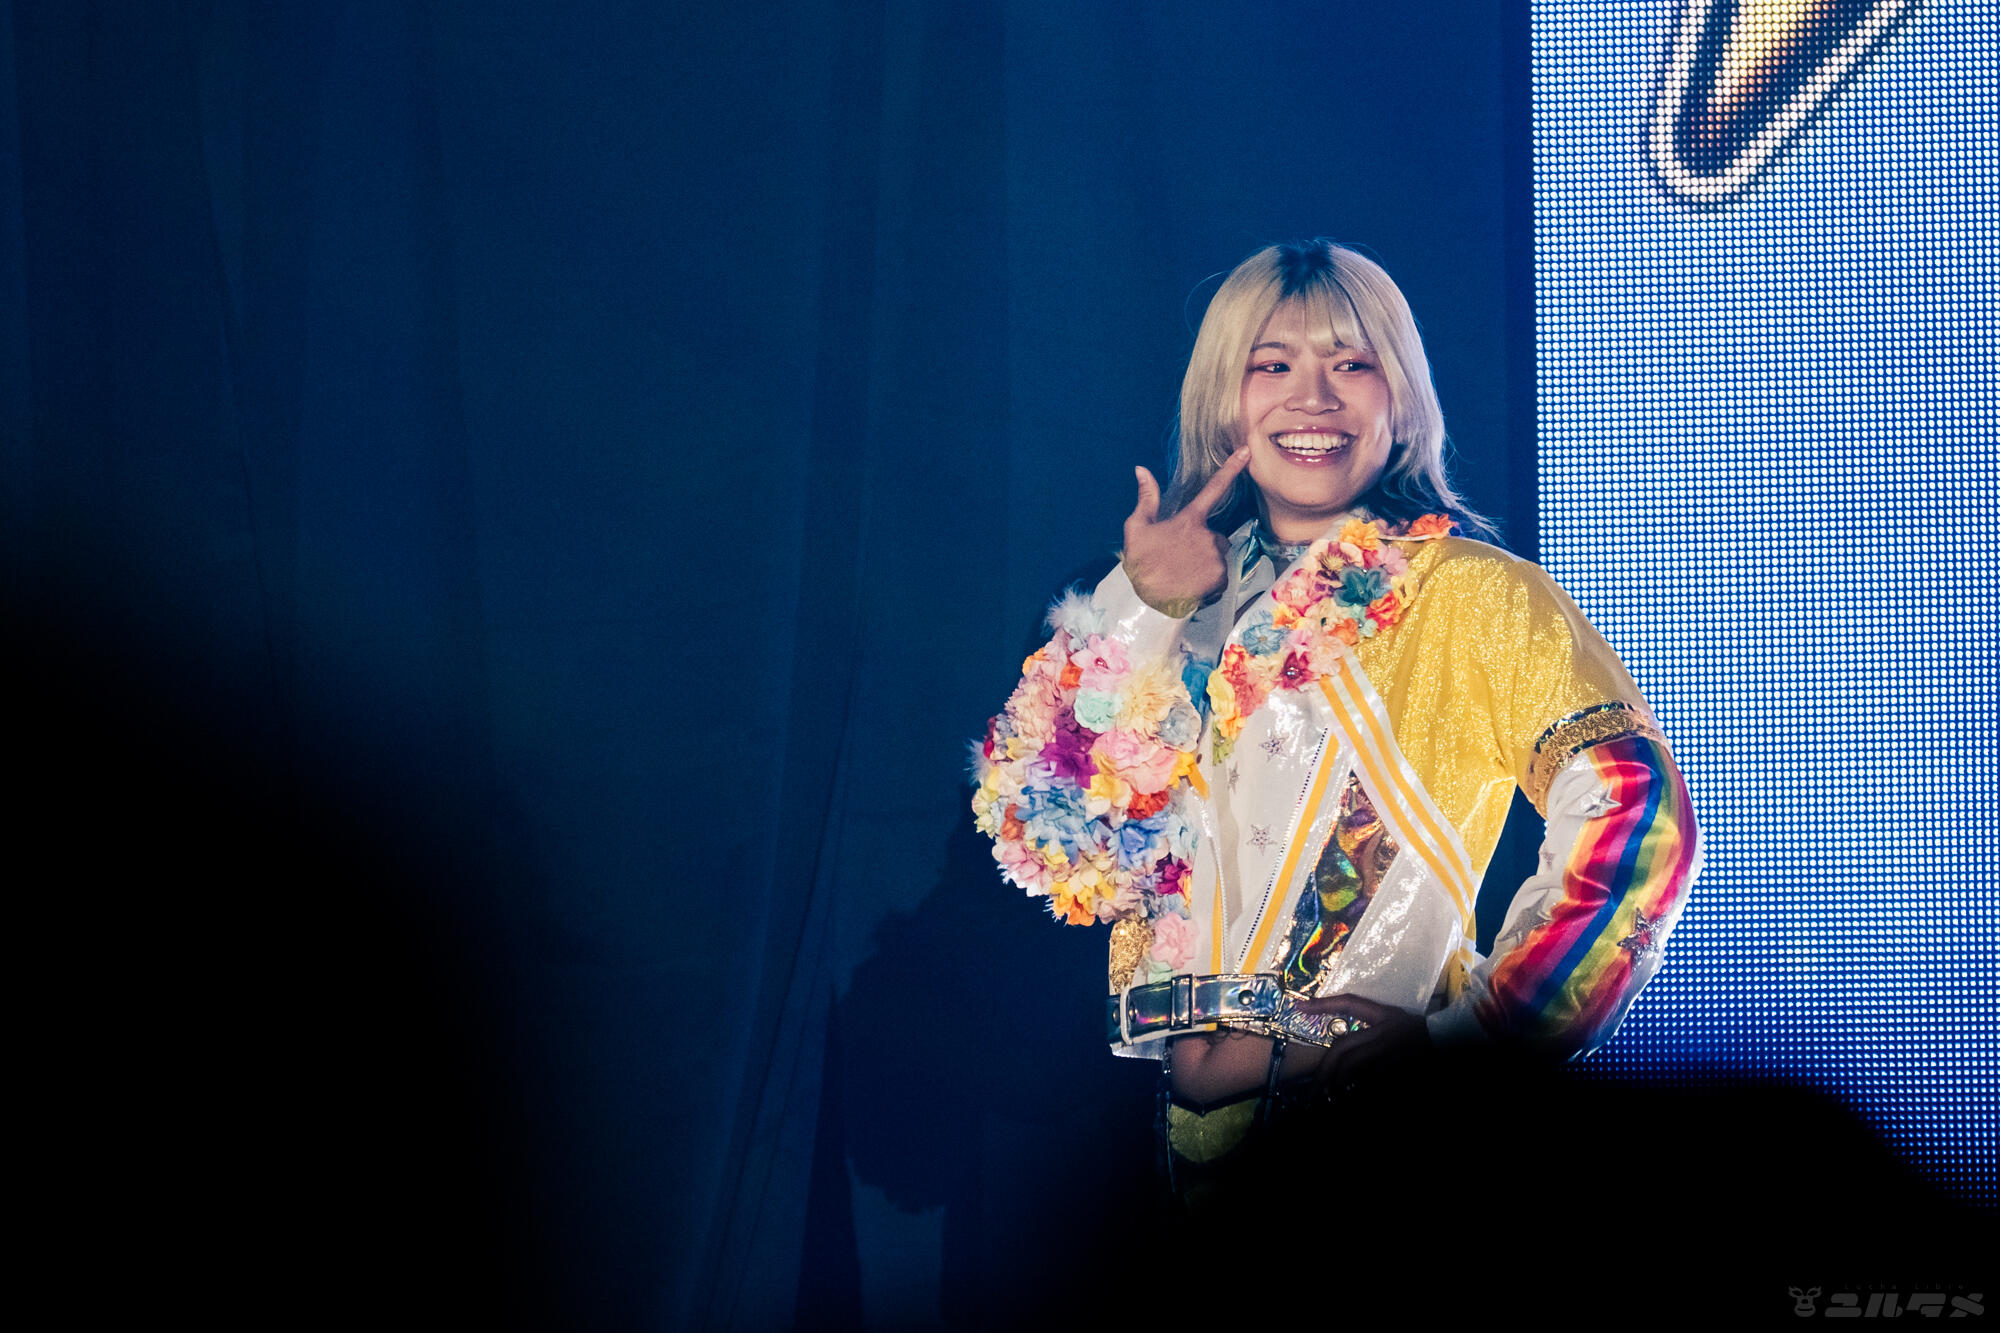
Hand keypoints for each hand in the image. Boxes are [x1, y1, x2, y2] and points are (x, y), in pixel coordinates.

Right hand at [1122, 448, 1252, 612]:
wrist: (1148, 603)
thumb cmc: (1141, 564)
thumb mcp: (1136, 528)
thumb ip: (1146, 498)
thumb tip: (1142, 469)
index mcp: (1189, 520)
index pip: (1214, 488)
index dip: (1232, 468)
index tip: (1247, 451)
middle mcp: (1208, 536)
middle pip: (1214, 536)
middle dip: (1202, 545)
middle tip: (1179, 559)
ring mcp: (1216, 558)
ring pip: (1217, 556)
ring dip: (1205, 564)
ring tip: (1183, 575)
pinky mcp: (1221, 578)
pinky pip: (1220, 576)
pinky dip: (1209, 582)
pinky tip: (1191, 586)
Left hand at [1293, 993, 1431, 1091]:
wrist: (1450, 1040)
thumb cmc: (1419, 1032)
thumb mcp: (1393, 1020)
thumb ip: (1368, 1025)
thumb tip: (1336, 1041)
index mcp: (1383, 1017)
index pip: (1350, 1003)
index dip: (1324, 1004)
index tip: (1299, 1006)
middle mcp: (1383, 1032)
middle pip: (1343, 1046)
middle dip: (1325, 1069)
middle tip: (1314, 1090)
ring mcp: (1389, 1051)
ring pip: (1353, 1065)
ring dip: (1337, 1082)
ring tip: (1328, 1099)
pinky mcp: (1395, 1067)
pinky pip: (1370, 1080)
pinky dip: (1356, 1089)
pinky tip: (1346, 1097)